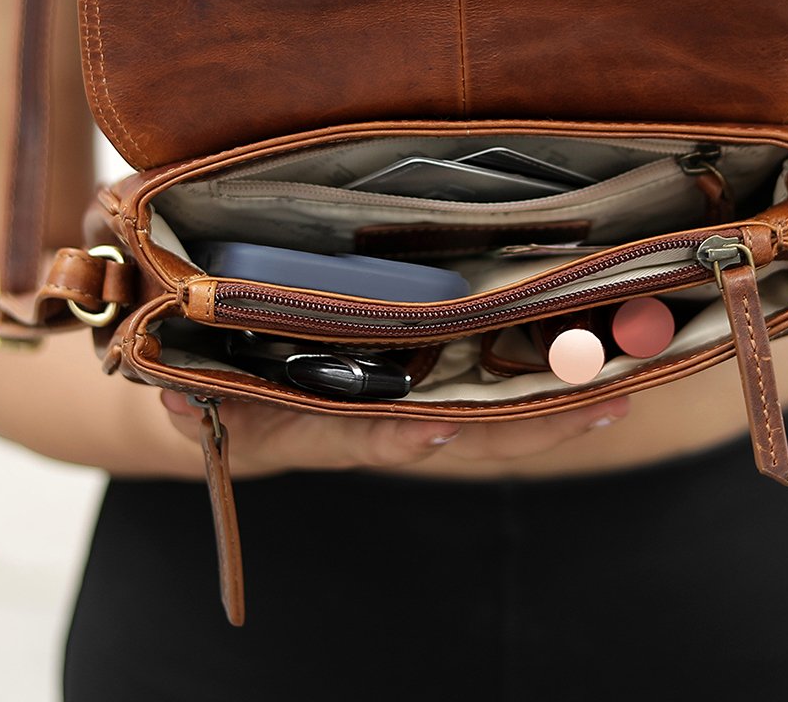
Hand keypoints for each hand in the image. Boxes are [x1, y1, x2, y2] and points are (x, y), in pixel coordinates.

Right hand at [160, 390, 629, 477]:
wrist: (257, 409)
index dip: (410, 435)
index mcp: (340, 428)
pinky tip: (593, 352)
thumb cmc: (236, 397)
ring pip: (499, 416)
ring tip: (623, 376)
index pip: (381, 435)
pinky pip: (497, 387)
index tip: (444, 425)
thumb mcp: (203, 400)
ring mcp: (424, 403)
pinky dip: (543, 377)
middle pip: (472, 435)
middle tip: (604, 399)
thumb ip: (184, 400)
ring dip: (558, 402)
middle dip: (535, 426)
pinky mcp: (438, 379)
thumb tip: (163, 399)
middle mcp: (395, 421)